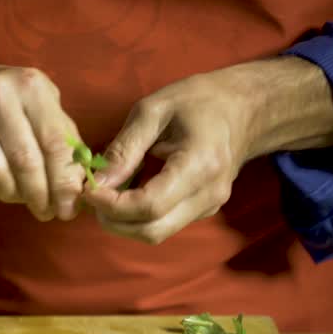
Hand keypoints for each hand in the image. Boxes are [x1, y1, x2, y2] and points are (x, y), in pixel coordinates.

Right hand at [0, 61, 84, 220]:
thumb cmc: (8, 99)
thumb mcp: (40, 103)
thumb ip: (63, 138)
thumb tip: (78, 186)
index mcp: (31, 86)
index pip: (54, 142)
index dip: (63, 182)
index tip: (68, 209)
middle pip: (24, 161)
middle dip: (39, 196)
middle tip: (46, 213)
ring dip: (11, 196)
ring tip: (20, 199)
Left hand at [83, 57, 332, 244]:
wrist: (246, 108)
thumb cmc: (198, 100)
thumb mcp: (153, 110)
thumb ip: (123, 148)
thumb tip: (96, 183)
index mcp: (199, 165)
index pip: (149, 205)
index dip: (111, 205)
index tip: (87, 189)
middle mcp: (209, 194)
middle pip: (151, 230)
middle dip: (112, 220)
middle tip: (92, 194)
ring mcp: (210, 207)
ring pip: (156, 233)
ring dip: (123, 221)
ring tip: (107, 192)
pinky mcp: (204, 210)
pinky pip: (164, 224)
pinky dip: (137, 217)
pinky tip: (127, 191)